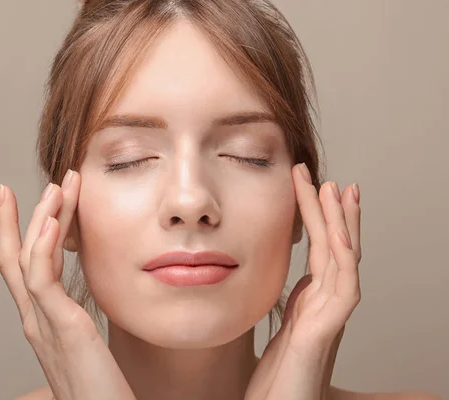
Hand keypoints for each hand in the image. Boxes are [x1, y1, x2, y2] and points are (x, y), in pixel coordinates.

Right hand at [0, 170, 135, 399]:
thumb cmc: (100, 390)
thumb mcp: (83, 347)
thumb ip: (74, 323)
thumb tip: (80, 307)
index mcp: (41, 321)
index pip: (22, 267)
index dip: (18, 232)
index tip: (27, 201)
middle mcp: (34, 320)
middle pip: (15, 256)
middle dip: (22, 216)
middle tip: (36, 183)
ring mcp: (42, 324)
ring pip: (28, 258)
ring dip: (40, 218)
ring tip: (57, 186)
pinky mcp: (61, 329)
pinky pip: (42, 281)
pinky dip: (42, 247)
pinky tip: (53, 221)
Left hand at [245, 163, 361, 399]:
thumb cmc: (275, 378)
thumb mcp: (277, 329)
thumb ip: (284, 304)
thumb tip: (281, 282)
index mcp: (310, 301)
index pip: (316, 250)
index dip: (314, 218)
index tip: (307, 187)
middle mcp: (324, 303)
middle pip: (334, 247)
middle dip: (332, 211)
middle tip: (329, 178)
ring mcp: (330, 315)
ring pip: (343, 259)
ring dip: (341, 223)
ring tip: (336, 189)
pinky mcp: (327, 329)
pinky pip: (343, 286)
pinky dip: (344, 257)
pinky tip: (340, 235)